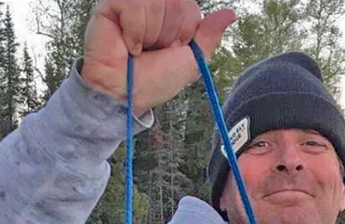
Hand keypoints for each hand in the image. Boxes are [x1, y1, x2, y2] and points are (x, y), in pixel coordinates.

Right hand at [82, 0, 235, 113]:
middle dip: (168, 35)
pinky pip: (134, 6)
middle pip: (176, 2)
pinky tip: (128, 46)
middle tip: (154, 51)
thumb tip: (231, 13)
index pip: (190, 7)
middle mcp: (154, 5)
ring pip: (155, 3)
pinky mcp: (113, 4)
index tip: (170, 51)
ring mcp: (133, 2)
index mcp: (173, 15)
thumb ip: (209, 36)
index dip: (184, 34)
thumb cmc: (154, 81)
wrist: (125, 94)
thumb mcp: (190, 62)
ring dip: (151, 35)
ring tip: (139, 50)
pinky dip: (134, 32)